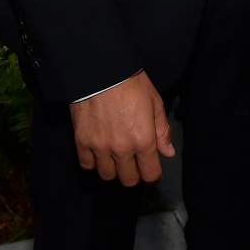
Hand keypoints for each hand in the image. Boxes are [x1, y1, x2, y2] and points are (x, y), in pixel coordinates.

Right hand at [70, 71, 173, 185]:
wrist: (101, 69)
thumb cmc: (131, 83)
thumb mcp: (155, 103)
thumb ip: (162, 131)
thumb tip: (168, 153)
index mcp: (144, 140)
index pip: (150, 174)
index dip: (153, 174)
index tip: (150, 169)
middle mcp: (122, 148)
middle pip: (128, 180)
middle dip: (133, 174)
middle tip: (133, 163)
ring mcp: (100, 147)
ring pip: (107, 175)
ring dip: (113, 169)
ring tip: (114, 157)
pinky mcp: (82, 141)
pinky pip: (86, 164)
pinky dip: (93, 161)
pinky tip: (98, 151)